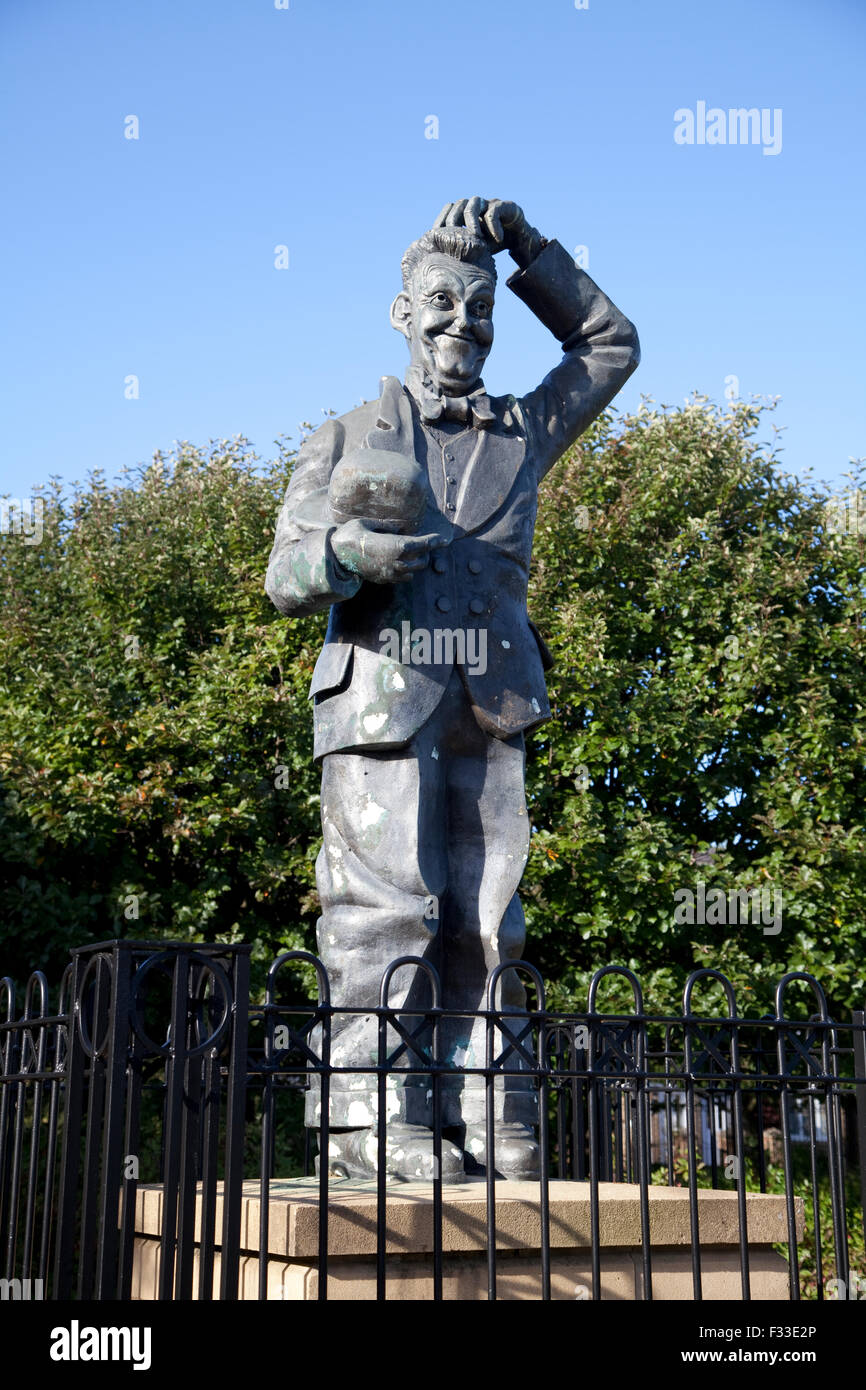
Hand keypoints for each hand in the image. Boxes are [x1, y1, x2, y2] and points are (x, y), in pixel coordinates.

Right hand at [330, 518, 444, 584]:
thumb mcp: (371, 522)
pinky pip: (403, 578)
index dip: (436, 541)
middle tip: (422, 543)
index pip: (424, 544)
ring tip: (410, 552)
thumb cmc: (352, 533)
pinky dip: (406, 571)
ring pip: (414, 571)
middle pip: (423, 560)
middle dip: (425, 552)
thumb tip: (400, 528)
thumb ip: (389, 526)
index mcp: (397, 546)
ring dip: (416, 562)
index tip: (445, 539)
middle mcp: (397, 562)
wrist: (336, 555)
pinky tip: (399, 561)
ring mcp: (391, 573)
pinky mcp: (384, 580)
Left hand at [433, 197, 543, 267]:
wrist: (518, 239)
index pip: (448, 212)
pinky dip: (493, 225)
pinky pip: (494, 210)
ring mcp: (489, 204)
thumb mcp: (475, 250)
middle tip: (456, 239)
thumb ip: (461, 251)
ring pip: (474, 202)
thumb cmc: (493, 243)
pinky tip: (496, 239)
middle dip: (454, 221)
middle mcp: (476, 206)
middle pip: (458, 204)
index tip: (437, 238)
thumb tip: (441, 267)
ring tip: (477, 237)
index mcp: (465, 214)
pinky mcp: (505, 206)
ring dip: (472, 220)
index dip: (442, 222)